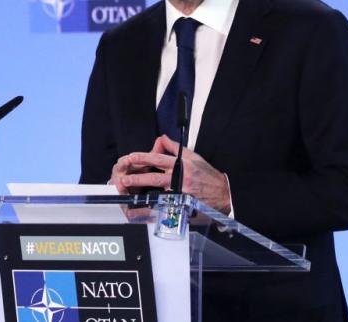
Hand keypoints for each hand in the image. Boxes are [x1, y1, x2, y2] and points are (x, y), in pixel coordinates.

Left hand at [109, 135, 231, 213]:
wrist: (224, 193)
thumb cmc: (208, 175)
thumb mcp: (194, 157)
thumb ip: (176, 148)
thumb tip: (162, 139)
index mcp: (182, 164)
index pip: (159, 159)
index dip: (143, 157)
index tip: (131, 157)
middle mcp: (181, 177)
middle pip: (155, 176)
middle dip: (137, 176)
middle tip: (124, 177)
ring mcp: (181, 192)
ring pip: (157, 191)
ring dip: (142, 190)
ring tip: (129, 190)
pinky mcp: (183, 203)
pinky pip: (165, 204)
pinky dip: (153, 205)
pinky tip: (141, 207)